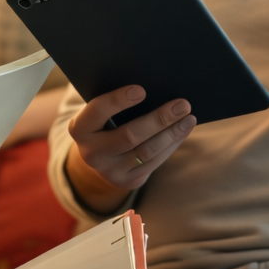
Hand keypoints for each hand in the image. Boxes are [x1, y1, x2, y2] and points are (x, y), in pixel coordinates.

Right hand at [65, 84, 196, 214]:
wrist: (101, 156)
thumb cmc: (105, 121)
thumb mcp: (101, 112)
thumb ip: (116, 102)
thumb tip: (154, 87)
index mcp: (79, 128)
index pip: (98, 111)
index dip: (118, 101)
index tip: (141, 90)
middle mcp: (91, 153)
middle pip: (129, 136)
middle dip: (159, 119)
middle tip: (182, 104)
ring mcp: (109, 171)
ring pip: (146, 151)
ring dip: (172, 134)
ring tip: (189, 118)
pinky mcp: (128, 181)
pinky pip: (154, 162)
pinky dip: (171, 145)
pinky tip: (182, 132)